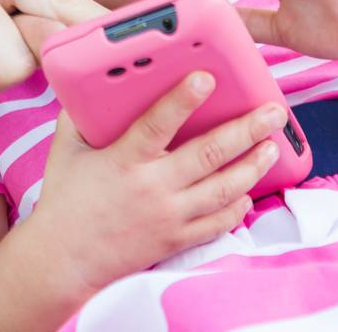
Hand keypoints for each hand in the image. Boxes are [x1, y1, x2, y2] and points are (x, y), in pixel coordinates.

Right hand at [22, 72, 285, 290]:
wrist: (64, 260)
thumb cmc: (65, 201)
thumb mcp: (66, 150)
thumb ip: (81, 115)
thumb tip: (94, 82)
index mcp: (125, 160)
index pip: (158, 123)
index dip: (183, 99)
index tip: (207, 77)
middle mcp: (153, 188)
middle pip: (209, 155)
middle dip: (246, 130)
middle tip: (273, 111)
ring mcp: (169, 217)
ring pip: (223, 189)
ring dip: (252, 166)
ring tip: (272, 146)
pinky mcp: (176, 239)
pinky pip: (217, 224)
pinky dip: (237, 207)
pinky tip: (248, 191)